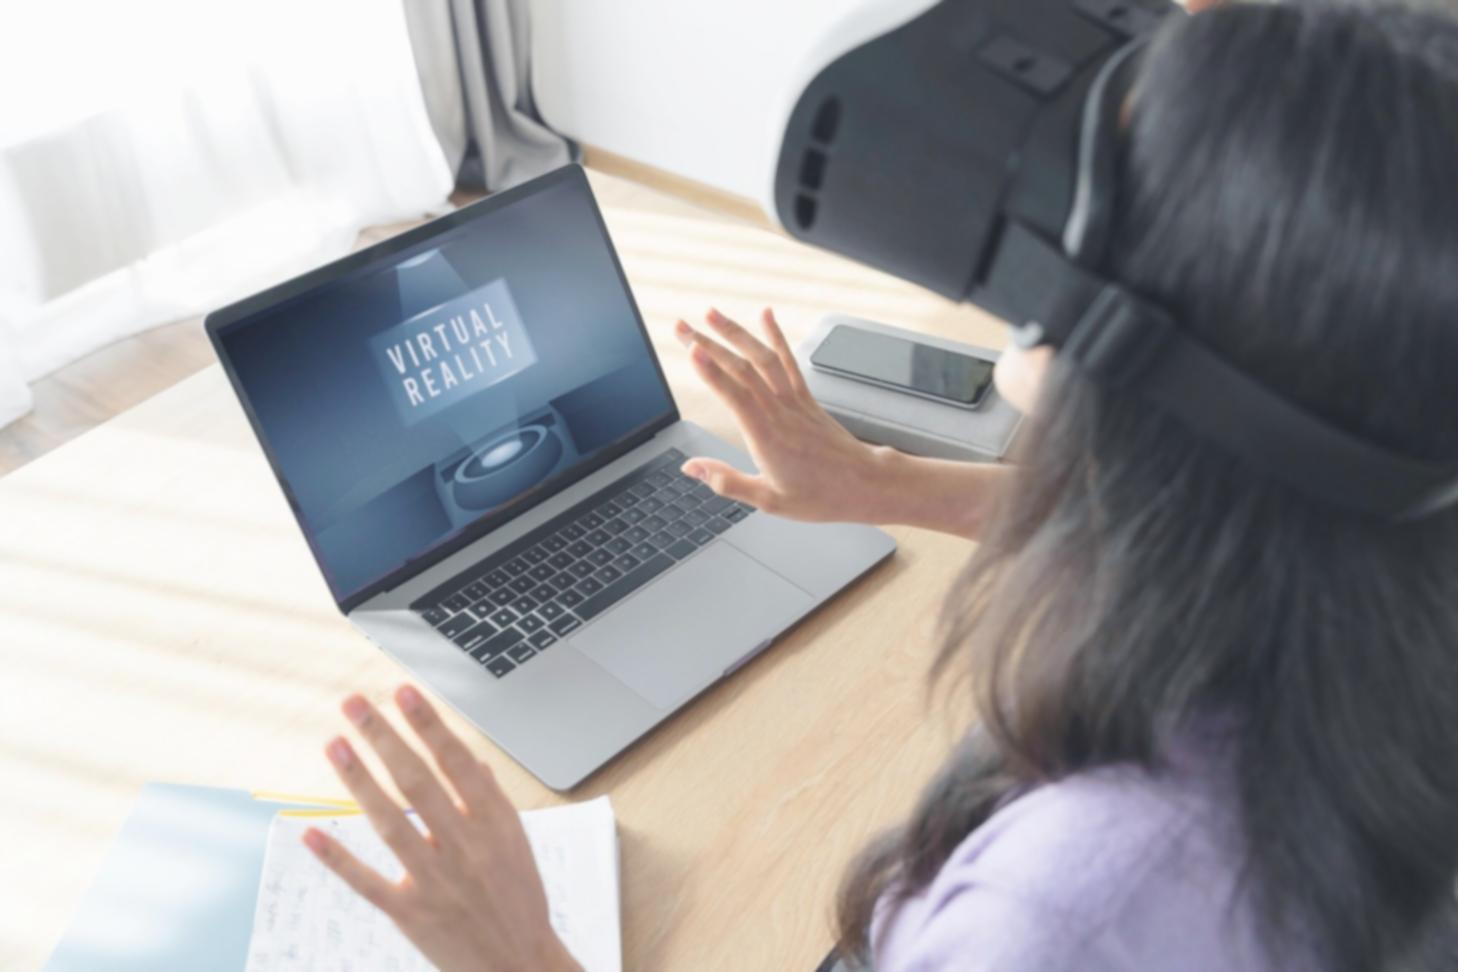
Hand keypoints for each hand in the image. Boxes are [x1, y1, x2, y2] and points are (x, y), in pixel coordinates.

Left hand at [305, 685, 580, 971]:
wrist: (521, 966)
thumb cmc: (519, 900)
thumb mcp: (517, 843)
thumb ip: (490, 801)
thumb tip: (468, 761)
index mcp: (495, 824)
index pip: (456, 762)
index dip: (429, 725)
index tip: (404, 691)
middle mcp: (465, 847)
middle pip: (417, 782)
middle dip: (384, 737)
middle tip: (354, 704)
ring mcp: (436, 881)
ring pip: (390, 823)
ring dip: (359, 781)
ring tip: (335, 744)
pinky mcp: (411, 914)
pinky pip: (368, 882)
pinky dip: (339, 859)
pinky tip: (311, 833)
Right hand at [675, 308, 890, 522]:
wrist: (864, 483)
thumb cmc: (820, 496)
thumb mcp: (768, 501)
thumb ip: (726, 481)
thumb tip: (691, 467)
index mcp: (767, 438)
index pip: (736, 397)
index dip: (712, 372)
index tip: (692, 349)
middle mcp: (780, 413)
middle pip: (741, 370)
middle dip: (709, 344)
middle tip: (681, 326)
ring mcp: (794, 401)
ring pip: (762, 358)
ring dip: (736, 333)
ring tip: (711, 313)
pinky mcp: (805, 397)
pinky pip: (789, 361)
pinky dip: (776, 336)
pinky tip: (766, 315)